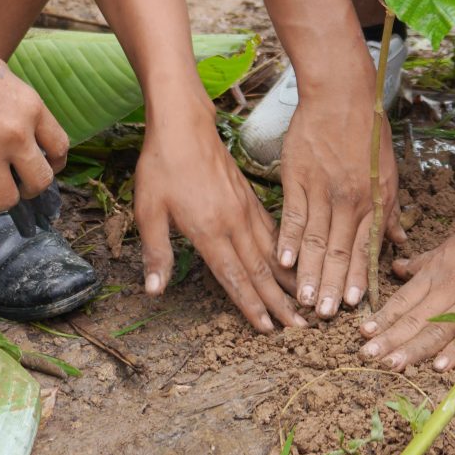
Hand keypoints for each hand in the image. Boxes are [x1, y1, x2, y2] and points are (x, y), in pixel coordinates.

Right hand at [0, 30, 68, 213]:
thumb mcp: (4, 76)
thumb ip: (17, 105)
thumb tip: (20, 123)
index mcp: (31, 108)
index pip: (60, 147)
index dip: (55, 163)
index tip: (46, 167)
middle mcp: (15, 135)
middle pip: (40, 182)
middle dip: (30, 189)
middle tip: (15, 185)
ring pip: (7, 200)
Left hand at [134, 100, 304, 333]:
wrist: (183, 124)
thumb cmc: (161, 166)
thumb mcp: (148, 209)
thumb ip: (156, 251)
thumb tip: (154, 291)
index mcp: (210, 229)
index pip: (235, 276)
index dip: (251, 306)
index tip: (269, 330)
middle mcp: (234, 222)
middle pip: (261, 270)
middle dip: (280, 302)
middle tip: (301, 328)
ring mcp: (245, 208)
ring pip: (272, 251)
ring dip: (288, 280)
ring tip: (306, 301)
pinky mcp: (248, 197)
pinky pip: (271, 230)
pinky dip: (285, 251)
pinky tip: (292, 262)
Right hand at [276, 88, 407, 318]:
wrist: (341, 93)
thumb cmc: (367, 130)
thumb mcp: (389, 170)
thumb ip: (390, 210)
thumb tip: (400, 243)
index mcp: (374, 200)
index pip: (365, 248)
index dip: (358, 278)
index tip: (351, 305)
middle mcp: (350, 200)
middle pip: (338, 251)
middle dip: (331, 287)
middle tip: (323, 316)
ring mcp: (322, 189)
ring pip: (315, 239)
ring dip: (308, 273)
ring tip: (302, 300)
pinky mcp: (298, 177)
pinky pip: (292, 214)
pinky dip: (287, 240)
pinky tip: (282, 261)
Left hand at [357, 202, 454, 371]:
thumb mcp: (452, 242)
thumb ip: (424, 261)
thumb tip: (397, 268)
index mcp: (437, 269)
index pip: (403, 299)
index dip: (383, 318)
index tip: (362, 334)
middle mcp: (449, 285)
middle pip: (414, 317)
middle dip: (389, 339)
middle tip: (366, 356)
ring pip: (437, 328)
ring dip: (414, 349)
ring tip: (392, 366)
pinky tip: (440, 366)